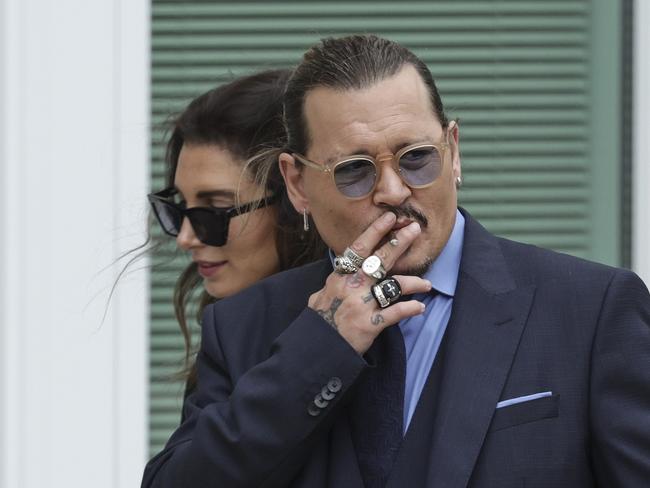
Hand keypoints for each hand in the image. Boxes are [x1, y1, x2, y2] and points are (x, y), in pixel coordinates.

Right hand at [308, 212, 431, 353]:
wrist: (316, 348)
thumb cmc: (317, 323)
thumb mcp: (318, 297)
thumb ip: (332, 285)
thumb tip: (337, 275)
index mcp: (340, 277)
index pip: (360, 248)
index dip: (376, 231)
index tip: (390, 218)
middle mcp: (352, 286)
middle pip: (380, 259)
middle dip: (399, 243)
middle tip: (414, 230)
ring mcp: (362, 304)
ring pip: (393, 285)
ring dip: (413, 282)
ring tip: (426, 283)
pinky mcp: (371, 323)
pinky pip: (395, 313)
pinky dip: (409, 310)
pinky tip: (419, 308)